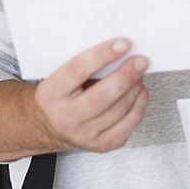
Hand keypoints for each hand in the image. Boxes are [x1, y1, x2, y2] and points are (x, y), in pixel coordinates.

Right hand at [34, 37, 149, 152]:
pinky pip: (129, 123)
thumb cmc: (60, 95)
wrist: (49, 127)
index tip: (123, 44)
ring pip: (119, 110)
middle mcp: (65, 118)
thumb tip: (120, 48)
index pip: (77, 71)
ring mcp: (84, 135)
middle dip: (125, 76)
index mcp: (50, 95)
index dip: (103, 55)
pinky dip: (140, 103)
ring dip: (135, 87)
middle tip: (140, 61)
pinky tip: (139, 91)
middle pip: (101, 96)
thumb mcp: (60, 77)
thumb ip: (84, 65)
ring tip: (139, 73)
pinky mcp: (102, 145)